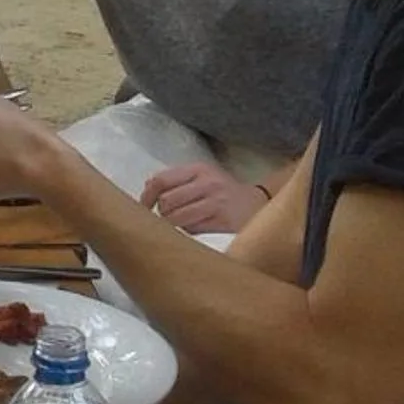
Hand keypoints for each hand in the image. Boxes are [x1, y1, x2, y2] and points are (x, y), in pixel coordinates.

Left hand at [140, 163, 268, 233]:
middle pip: (166, 201)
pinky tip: (192, 232)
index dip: (146, 197)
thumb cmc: (224, 193)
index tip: (143, 209)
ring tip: (179, 227)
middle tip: (166, 220)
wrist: (260, 205)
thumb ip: (176, 181)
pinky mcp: (224, 221)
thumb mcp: (203, 178)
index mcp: (198, 169)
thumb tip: (146, 188)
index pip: (160, 180)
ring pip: (176, 218)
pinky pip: (192, 230)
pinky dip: (186, 233)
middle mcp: (207, 182)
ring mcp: (217, 201)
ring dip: (172, 226)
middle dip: (161, 214)